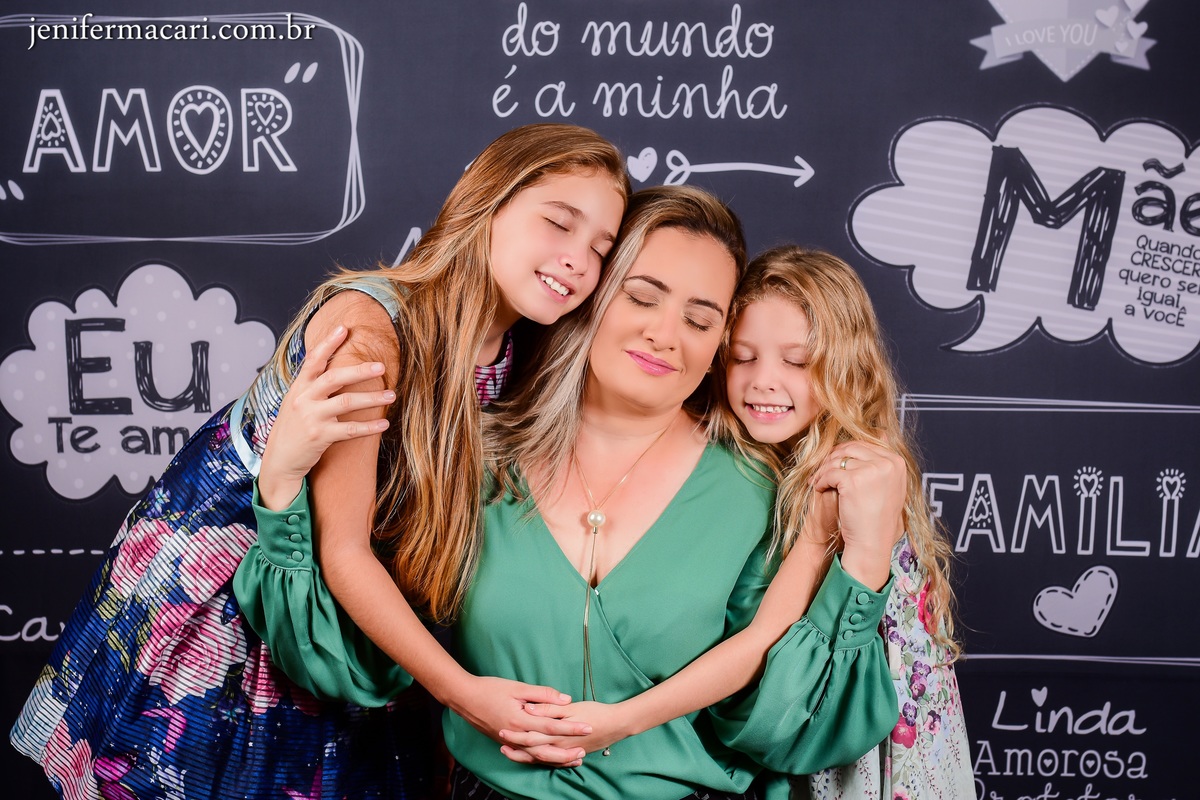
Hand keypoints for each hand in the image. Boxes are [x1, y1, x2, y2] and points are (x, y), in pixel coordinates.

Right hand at [258, 325, 394, 508]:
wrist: (280, 461)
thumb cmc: (293, 428)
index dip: (328, 343)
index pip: (313, 360)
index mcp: (298, 387)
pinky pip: (350, 429)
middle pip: (334, 377)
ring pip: (347, 402)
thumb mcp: (296, 402)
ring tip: (391, 395)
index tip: (344, 328)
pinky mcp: (320, 437)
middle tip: (381, 366)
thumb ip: (312, 385)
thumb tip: (332, 364)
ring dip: (372, 398)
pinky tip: (384, 423)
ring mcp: (311, 418)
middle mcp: (303, 399)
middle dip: (359, 370)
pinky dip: (369, 426)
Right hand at [451, 676, 589, 766]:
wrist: (464, 698)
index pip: (552, 727)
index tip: (588, 727)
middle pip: (546, 748)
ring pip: (537, 756)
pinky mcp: (505, 743)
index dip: (571, 727)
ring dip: (556, 758)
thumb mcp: (517, 687)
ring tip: (573, 759)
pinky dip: (540, 758)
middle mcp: (516, 735)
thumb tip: (565, 699)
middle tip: (584, 751)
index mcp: (520, 720)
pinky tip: (550, 758)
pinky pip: (526, 755)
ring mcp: (510, 741)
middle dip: (567, 750)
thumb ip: (542, 694)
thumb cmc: (489, 689)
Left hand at [500, 700, 631, 765]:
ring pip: (540, 757)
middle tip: (501, 741)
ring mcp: (565, 751)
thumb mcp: (572, 707)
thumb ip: (550, 708)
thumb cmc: (596, 712)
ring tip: (509, 751)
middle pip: (532, 749)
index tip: (501, 730)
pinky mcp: (570, 752)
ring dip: (524, 755)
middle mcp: (559, 746)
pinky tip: (531, 755)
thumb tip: (530, 708)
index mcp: (558, 733)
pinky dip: (538, 759)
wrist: (618, 724)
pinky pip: (550, 760)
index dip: (515, 734)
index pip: (531, 736)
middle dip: (515, 747)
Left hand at [811, 441, 906, 588]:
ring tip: (819, 480)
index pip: (866, 445)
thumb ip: (883, 462)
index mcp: (897, 462)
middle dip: (833, 457)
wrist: (871, 541)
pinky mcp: (853, 479)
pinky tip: (818, 488)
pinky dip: (820, 480)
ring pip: (837, 460)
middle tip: (822, 468)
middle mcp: (887, 463)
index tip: (835, 462)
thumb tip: (881, 433)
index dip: (847, 452)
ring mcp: (871, 470)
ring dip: (824, 469)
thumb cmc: (876, 517)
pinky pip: (829, 472)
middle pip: (851, 448)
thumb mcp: (888, 485)